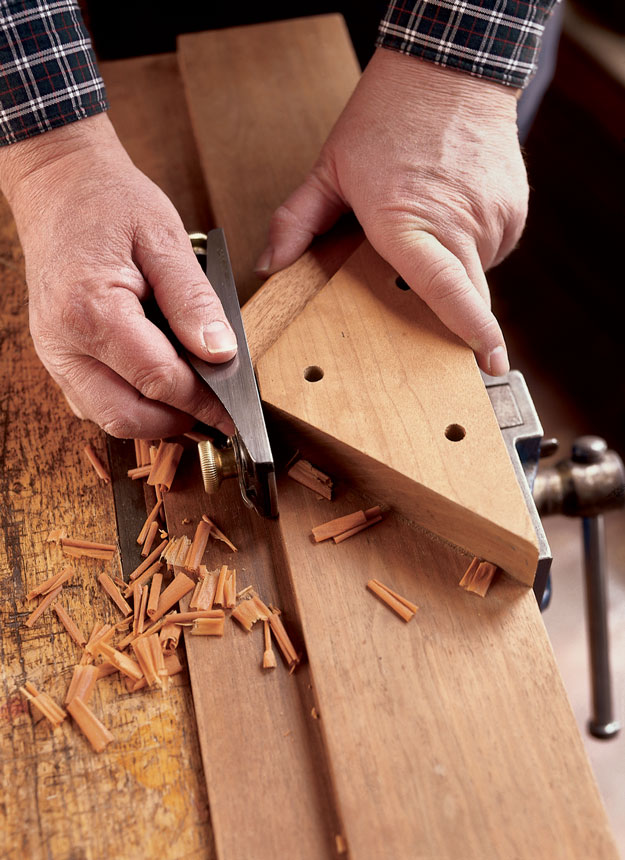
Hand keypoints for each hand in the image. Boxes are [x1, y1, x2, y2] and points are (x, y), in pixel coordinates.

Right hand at [0, 114, 236, 437]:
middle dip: (178, 419)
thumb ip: (194, 300)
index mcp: (91, 311)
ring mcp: (54, 355)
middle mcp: (63, 344)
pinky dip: (130, 402)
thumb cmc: (110, 203)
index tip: (236, 412)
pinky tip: (156, 380)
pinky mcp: (58, 357)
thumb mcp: (165, 239)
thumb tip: (222, 353)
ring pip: (109, 417)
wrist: (59, 183)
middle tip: (216, 406)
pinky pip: (94, 402)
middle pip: (128, 416)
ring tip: (190, 392)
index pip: (160, 380)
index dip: (204, 402)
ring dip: (154, 416)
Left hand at [257, 49, 528, 375]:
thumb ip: (295, 221)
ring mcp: (492, 216)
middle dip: (453, 314)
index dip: (470, 331)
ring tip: (427, 224)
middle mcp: (457, 224)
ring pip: (476, 273)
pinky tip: (448, 215)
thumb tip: (270, 266)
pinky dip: (470, 246)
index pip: (445, 289)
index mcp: (407, 223)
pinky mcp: (514, 209)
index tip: (488, 362)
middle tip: (427, 290)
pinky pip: (492, 249)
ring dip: (452, 266)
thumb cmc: (387, 117)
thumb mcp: (329, 168)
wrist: (449, 68)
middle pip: (467, 298)